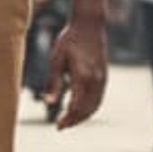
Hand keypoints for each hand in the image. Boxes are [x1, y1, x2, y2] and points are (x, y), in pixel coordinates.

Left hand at [45, 14, 106, 129]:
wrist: (89, 25)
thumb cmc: (69, 40)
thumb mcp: (56, 59)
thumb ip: (54, 82)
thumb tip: (48, 102)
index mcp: (83, 76)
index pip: (76, 106)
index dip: (67, 119)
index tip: (58, 126)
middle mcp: (96, 80)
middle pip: (87, 110)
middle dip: (74, 121)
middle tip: (61, 126)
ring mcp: (102, 79)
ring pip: (95, 106)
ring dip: (82, 116)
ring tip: (69, 120)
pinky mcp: (104, 77)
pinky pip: (99, 99)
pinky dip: (90, 108)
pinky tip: (79, 110)